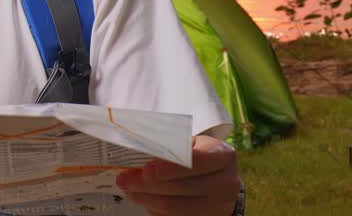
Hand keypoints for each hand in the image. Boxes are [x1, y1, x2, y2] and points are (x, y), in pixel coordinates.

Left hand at [116, 134, 239, 214]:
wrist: (221, 179)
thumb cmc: (201, 154)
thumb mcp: (193, 143)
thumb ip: (172, 145)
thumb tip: (137, 148)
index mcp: (224, 156)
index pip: (196, 161)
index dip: (169, 167)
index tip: (145, 169)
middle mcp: (226, 182)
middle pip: (181, 187)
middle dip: (147, 184)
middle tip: (124, 179)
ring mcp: (219, 205)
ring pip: (176, 206)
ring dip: (147, 198)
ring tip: (129, 189)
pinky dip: (155, 209)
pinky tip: (143, 199)